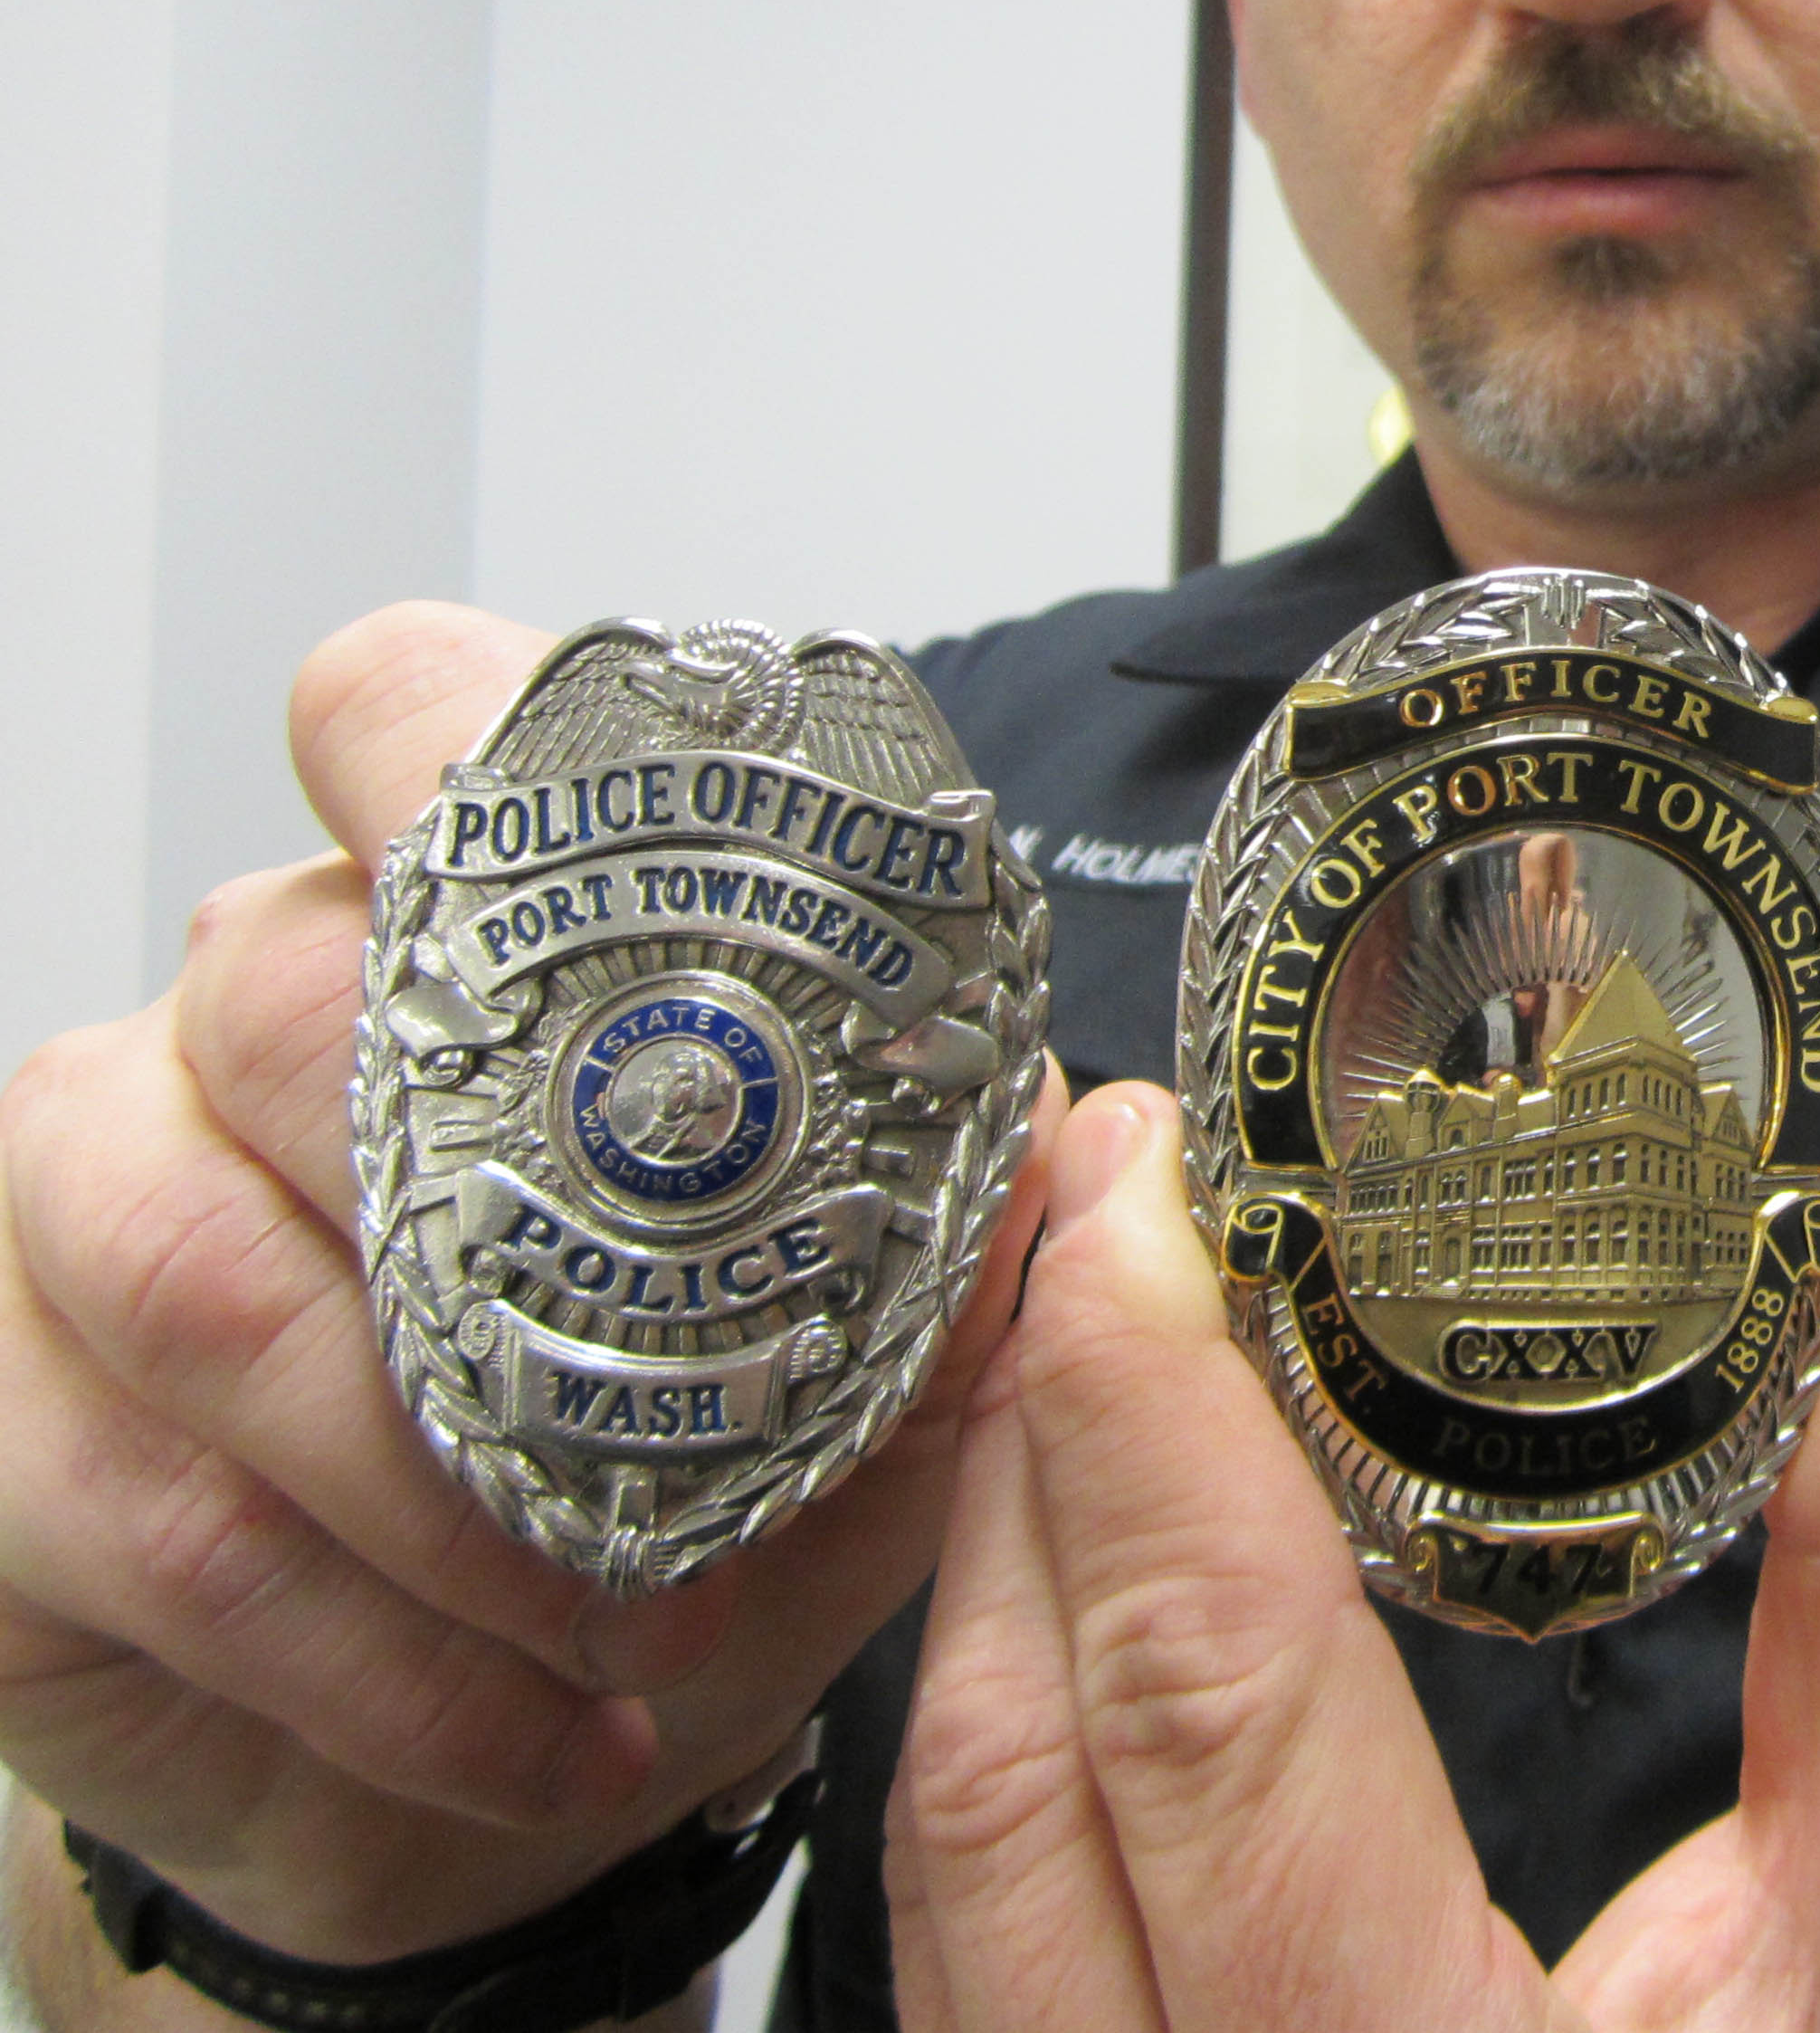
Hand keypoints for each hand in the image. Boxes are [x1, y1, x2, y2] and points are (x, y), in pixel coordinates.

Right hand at [0, 604, 1049, 1972]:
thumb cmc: (677, 1499)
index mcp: (452, 933)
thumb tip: (1067, 1142)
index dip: (469, 757)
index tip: (616, 898)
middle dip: (506, 1244)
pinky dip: (376, 1659)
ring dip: (445, 1493)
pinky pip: (149, 1524)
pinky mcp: (0, 1441)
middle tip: (676, 1429)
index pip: (402, 713)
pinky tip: (537, 1725)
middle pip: (291, 1006)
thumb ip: (956, 1227)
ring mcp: (77, 1214)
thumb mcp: (872, 1362)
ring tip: (626, 1616)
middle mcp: (225, 1025)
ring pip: (204, 1284)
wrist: (499, 1751)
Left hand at [889, 1095, 1819, 2032]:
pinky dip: (1009, 1724)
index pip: (1195, 1680)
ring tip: (1087, 1342)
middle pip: (1004, 1741)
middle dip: (1033, 1424)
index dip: (1141, 1393)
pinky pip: (966, 1934)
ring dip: (996, 1566)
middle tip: (1101, 1192)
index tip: (1136, 1173)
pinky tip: (1083, 1593)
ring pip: (942, 1846)